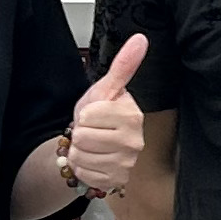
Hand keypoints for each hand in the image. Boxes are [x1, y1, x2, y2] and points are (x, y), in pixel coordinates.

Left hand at [68, 34, 147, 195]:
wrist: (96, 143)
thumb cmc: (100, 114)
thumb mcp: (106, 88)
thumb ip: (124, 65)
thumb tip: (141, 39)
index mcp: (132, 115)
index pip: (88, 117)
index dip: (84, 115)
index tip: (95, 115)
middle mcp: (134, 141)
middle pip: (82, 138)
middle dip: (80, 134)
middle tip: (92, 131)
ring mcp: (126, 163)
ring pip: (81, 156)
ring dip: (79, 151)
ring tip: (91, 145)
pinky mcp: (116, 180)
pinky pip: (84, 173)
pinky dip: (83, 167)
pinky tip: (92, 160)